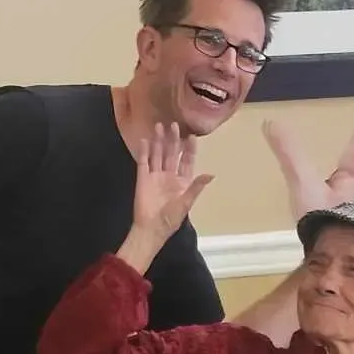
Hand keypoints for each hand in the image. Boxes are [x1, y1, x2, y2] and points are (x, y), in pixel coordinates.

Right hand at [132, 121, 213, 241]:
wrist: (151, 229)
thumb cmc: (170, 219)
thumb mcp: (186, 203)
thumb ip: (196, 187)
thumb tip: (211, 174)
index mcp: (182, 182)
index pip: (187, 161)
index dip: (190, 149)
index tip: (192, 136)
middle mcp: (169, 176)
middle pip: (172, 153)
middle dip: (173, 139)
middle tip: (174, 125)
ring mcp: (155, 176)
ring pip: (158, 154)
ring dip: (159, 141)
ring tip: (159, 126)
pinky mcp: (142, 178)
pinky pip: (143, 162)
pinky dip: (144, 151)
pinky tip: (145, 140)